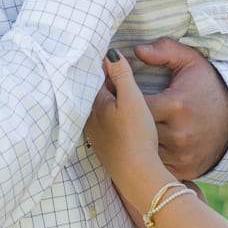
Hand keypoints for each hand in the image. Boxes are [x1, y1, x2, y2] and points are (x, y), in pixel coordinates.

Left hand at [85, 50, 167, 194]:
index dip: (104, 65)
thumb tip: (109, 53)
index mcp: (94, 103)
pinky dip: (109, 112)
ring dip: (106, 97)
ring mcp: (94, 134)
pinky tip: (120, 113)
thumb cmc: (136, 136)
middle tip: (113, 65)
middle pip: (94, 92)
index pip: (95, 76)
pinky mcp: (103, 145)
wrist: (138, 175)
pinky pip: (102, 121)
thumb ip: (121, 75)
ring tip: (118, 86)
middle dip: (102, 80)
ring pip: (97, 107)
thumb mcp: (133, 99)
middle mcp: (88, 118)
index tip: (109, 52)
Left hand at [136, 38, 227, 179]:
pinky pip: (157, 164)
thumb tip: (136, 50)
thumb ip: (164, 51)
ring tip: (134, 129)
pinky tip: (150, 144)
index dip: (126, 101)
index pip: (135, 105)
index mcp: (175, 105)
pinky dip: (152, 156)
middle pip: (138, 128)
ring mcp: (182, 154)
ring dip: (139, 140)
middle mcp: (178, 133)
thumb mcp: (190, 62)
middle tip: (125, 113)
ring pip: (145, 149)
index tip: (122, 96)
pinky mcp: (185, 169)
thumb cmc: (208, 87)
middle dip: (130, 121)